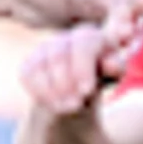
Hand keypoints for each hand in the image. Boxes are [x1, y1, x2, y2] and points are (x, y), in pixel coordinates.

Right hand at [18, 20, 142, 115]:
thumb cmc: (100, 82)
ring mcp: (46, 49)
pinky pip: (29, 75)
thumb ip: (113, 68)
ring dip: (55, 91)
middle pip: (59, 55)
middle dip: (66, 82)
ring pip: (41, 65)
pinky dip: (41, 93)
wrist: (77, 100)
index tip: (86, 90)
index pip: (84, 42)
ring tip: (68, 107)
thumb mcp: (112, 76)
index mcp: (92, 36)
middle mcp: (68, 38)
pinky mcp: (30, 63)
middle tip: (77, 104)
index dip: (83, 66)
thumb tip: (111, 63)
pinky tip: (54, 105)